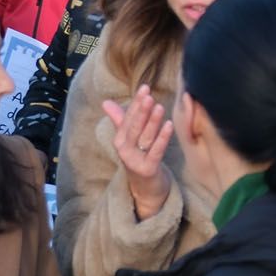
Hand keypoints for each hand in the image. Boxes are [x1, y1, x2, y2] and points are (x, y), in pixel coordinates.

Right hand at [102, 85, 173, 218]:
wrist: (145, 187)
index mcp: (120, 140)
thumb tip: (105, 102)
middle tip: (148, 95)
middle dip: (141, 111)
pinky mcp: (148, 169)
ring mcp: (135, 161)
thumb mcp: (129, 138)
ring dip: (152, 122)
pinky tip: (169, 125)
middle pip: (134, 128)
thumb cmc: (139, 157)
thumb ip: (120, 119)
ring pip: (145, 138)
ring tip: (159, 107)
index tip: (145, 88)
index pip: (128, 118)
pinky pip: (156, 152)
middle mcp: (125, 150)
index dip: (136, 103)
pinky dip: (162, 138)